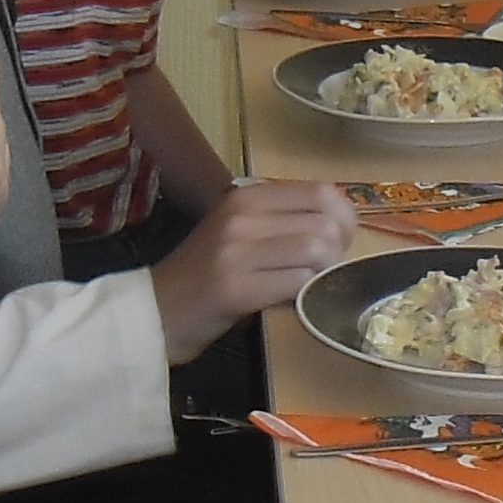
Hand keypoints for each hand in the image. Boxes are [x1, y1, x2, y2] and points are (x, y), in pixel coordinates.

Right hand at [146, 178, 354, 361]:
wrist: (157, 310)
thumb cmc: (205, 273)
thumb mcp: (240, 231)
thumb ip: (282, 220)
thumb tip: (339, 223)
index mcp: (248, 197)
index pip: (322, 192)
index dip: (345, 219)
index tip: (340, 242)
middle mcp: (242, 216)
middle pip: (325, 223)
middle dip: (339, 252)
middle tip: (326, 271)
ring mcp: (237, 251)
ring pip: (316, 251)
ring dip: (324, 274)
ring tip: (311, 286)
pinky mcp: (235, 288)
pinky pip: (295, 283)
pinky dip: (306, 294)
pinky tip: (294, 301)